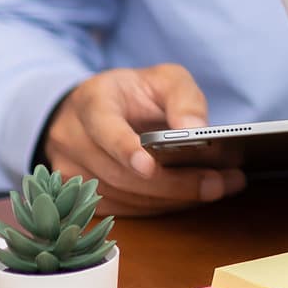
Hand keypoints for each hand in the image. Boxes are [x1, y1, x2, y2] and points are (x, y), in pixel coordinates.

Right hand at [41, 64, 244, 215]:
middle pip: (118, 172)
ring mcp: (70, 169)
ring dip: (171, 198)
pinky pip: (120, 209)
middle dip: (172, 183)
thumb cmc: (134, 92)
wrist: (98, 108)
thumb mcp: (164, 79)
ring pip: (121, 196)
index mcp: (92, 102)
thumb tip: (197, 131)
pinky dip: (157, 207)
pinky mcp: (78, 194)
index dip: (124, 149)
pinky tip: (189, 198)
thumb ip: (183, 99)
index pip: (103, 128)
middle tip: (218, 183)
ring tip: (217, 188)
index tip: (150, 166)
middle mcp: (72, 138)